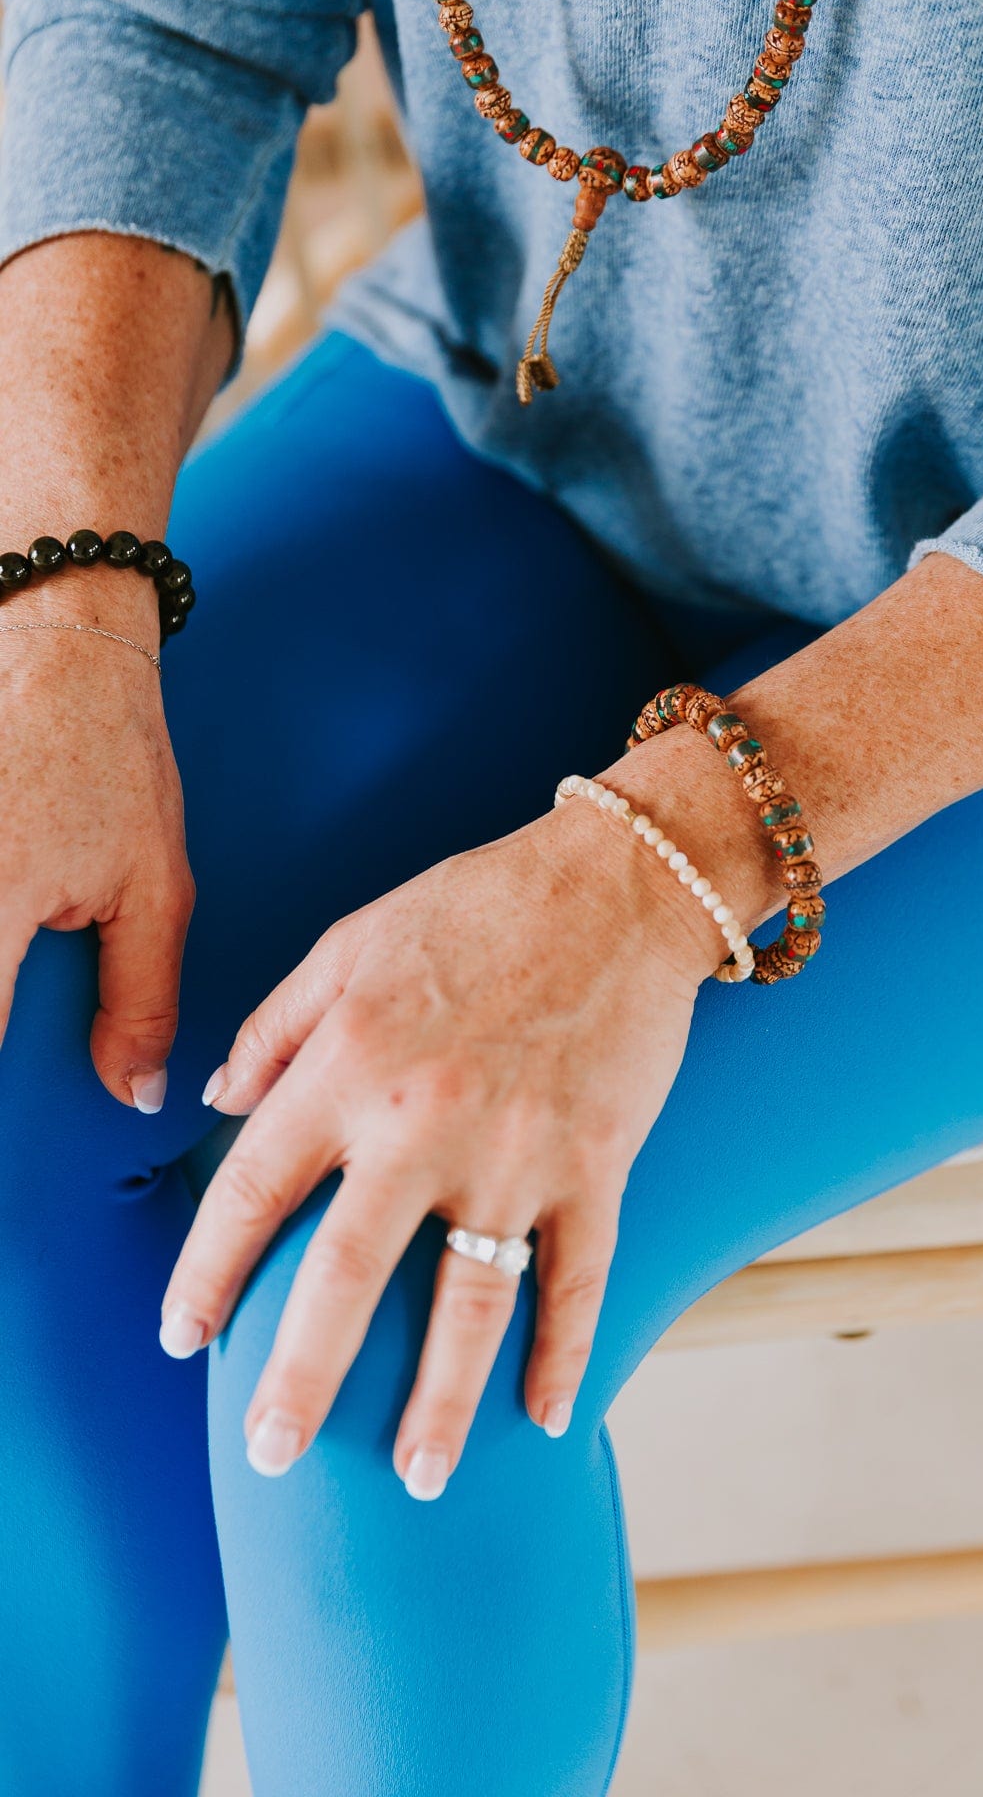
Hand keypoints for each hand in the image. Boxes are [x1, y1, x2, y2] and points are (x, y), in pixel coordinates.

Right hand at [0, 597, 192, 1108]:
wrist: (54, 643)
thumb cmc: (110, 753)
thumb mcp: (152, 886)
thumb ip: (141, 1000)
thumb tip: (137, 1094)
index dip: (4, 1098)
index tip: (19, 1154)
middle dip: (0, 1024)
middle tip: (25, 1080)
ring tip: (19, 996)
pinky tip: (7, 973)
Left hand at [161, 796, 725, 1498]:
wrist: (619, 884)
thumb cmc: (477, 905)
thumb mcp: (351, 942)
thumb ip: (275, 1025)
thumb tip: (217, 1099)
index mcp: (351, 1063)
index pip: (254, 1189)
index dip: (208, 1270)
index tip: (186, 1332)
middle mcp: (425, 1123)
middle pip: (344, 1278)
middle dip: (300, 1377)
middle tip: (273, 1451)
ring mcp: (517, 1154)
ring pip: (470, 1305)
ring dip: (441, 1401)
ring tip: (418, 1476)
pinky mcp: (596, 1164)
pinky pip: (579, 1277)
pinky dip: (566, 1352)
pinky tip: (549, 1417)